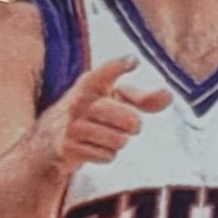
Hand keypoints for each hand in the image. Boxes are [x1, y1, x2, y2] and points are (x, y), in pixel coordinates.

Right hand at [38, 56, 170, 172]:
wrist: (48, 139)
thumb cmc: (90, 114)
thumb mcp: (112, 99)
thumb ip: (142, 98)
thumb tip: (169, 96)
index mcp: (90, 83)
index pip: (105, 71)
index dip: (120, 66)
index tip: (133, 62)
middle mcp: (79, 101)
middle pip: (129, 119)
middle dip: (134, 124)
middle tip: (131, 125)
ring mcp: (72, 126)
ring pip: (119, 140)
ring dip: (119, 142)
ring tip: (107, 136)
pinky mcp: (68, 147)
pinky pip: (107, 156)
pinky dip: (107, 155)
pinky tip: (95, 148)